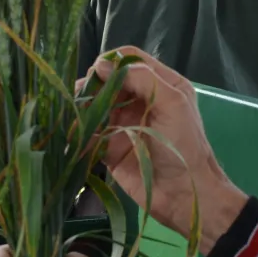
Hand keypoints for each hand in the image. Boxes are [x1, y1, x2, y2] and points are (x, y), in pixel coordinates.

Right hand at [86, 48, 247, 253]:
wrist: (184, 195)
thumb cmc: (183, 147)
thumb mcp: (172, 104)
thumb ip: (142, 79)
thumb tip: (102, 65)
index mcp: (161, 85)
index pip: (129, 60)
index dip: (111, 62)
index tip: (98, 74)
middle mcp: (140, 101)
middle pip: (108, 82)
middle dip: (93, 85)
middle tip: (82, 95)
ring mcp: (123, 125)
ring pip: (95, 106)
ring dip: (82, 107)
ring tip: (74, 113)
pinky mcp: (110, 149)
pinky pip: (89, 134)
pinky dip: (79, 131)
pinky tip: (73, 131)